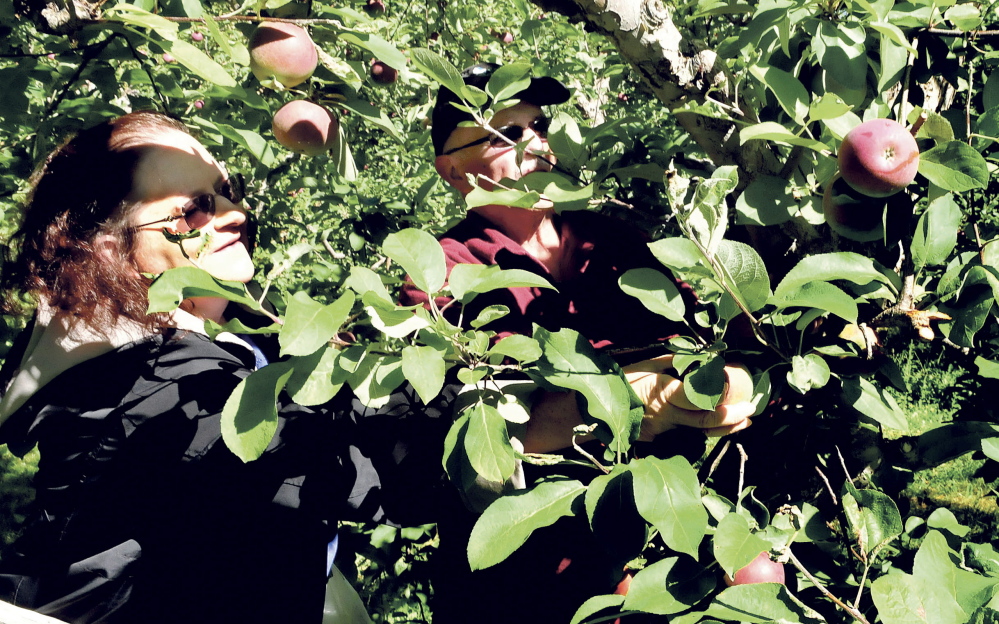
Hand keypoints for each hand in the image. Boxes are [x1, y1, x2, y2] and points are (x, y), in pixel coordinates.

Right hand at [624, 354, 754, 439]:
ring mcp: (661, 431)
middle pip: (703, 422)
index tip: (742, 397)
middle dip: (732, 418)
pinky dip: (705, 432)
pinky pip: (686, 436)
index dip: (724, 403)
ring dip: (724, 428)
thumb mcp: (645, 364)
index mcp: (661, 391)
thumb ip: (673, 363)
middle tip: (751, 410)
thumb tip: (701, 357)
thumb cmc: (621, 380)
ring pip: (698, 433)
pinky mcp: (658, 441)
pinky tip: (722, 428)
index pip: (698, 400)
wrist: (595, 407)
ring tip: (743, 421)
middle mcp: (664, 415)